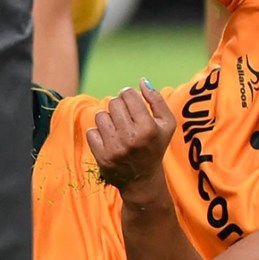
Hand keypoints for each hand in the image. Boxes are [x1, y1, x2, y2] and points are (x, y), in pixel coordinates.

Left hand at [87, 79, 175, 199]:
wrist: (142, 179)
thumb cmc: (156, 146)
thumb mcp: (167, 124)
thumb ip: (157, 100)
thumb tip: (142, 81)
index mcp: (148, 128)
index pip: (129, 95)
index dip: (128, 95)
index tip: (131, 101)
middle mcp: (131, 137)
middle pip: (113, 103)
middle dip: (119, 106)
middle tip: (125, 116)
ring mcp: (114, 148)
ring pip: (101, 116)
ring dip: (108, 119)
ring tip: (117, 128)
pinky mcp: (101, 156)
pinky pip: (91, 131)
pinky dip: (99, 133)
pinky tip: (110, 140)